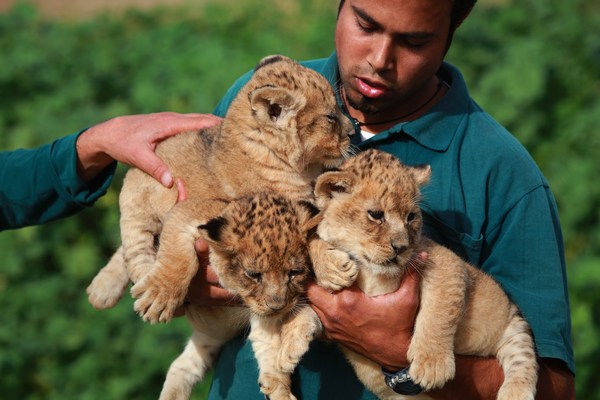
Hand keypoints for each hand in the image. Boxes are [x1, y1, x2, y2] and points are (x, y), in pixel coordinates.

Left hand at [76, 112, 221, 185]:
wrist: (109, 133)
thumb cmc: (124, 144)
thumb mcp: (138, 157)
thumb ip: (155, 169)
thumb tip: (172, 183)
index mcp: (170, 124)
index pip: (200, 121)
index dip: (217, 124)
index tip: (235, 130)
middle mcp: (174, 120)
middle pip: (204, 120)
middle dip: (221, 126)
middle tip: (241, 136)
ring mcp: (173, 122)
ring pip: (199, 122)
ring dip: (213, 128)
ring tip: (232, 140)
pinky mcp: (171, 127)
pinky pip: (192, 127)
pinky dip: (204, 132)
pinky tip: (211, 143)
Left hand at [307, 254, 423, 370]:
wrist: (397, 355)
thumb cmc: (400, 326)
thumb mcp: (407, 298)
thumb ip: (410, 274)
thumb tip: (420, 254)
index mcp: (348, 301)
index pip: (326, 277)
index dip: (324, 265)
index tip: (328, 255)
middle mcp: (334, 313)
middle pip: (310, 290)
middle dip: (314, 278)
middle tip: (323, 268)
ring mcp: (331, 326)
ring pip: (311, 304)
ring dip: (315, 293)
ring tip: (323, 281)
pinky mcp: (332, 336)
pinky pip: (317, 318)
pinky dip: (318, 309)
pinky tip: (327, 300)